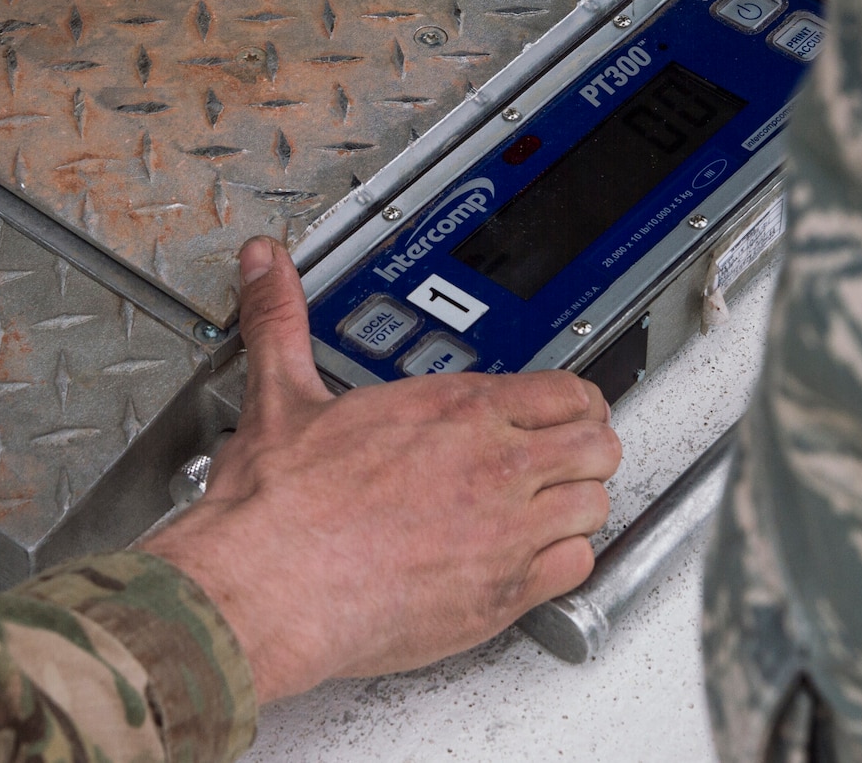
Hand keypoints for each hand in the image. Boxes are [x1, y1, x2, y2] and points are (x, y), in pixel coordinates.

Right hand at [140, 238, 621, 701]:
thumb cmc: (278, 504)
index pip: (564, 391)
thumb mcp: (281, 394)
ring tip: (552, 508)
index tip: (560, 411)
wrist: (267, 584)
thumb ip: (281, 320)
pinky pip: (574, 570)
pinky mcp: (500, 594)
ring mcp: (504, 532)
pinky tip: (534, 561)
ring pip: (594, 506)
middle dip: (586, 449)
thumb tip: (265, 267)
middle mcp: (492, 464)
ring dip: (577, 505)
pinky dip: (562, 564)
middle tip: (565, 458)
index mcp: (454, 409)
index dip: (572, 402)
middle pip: (596, 444)